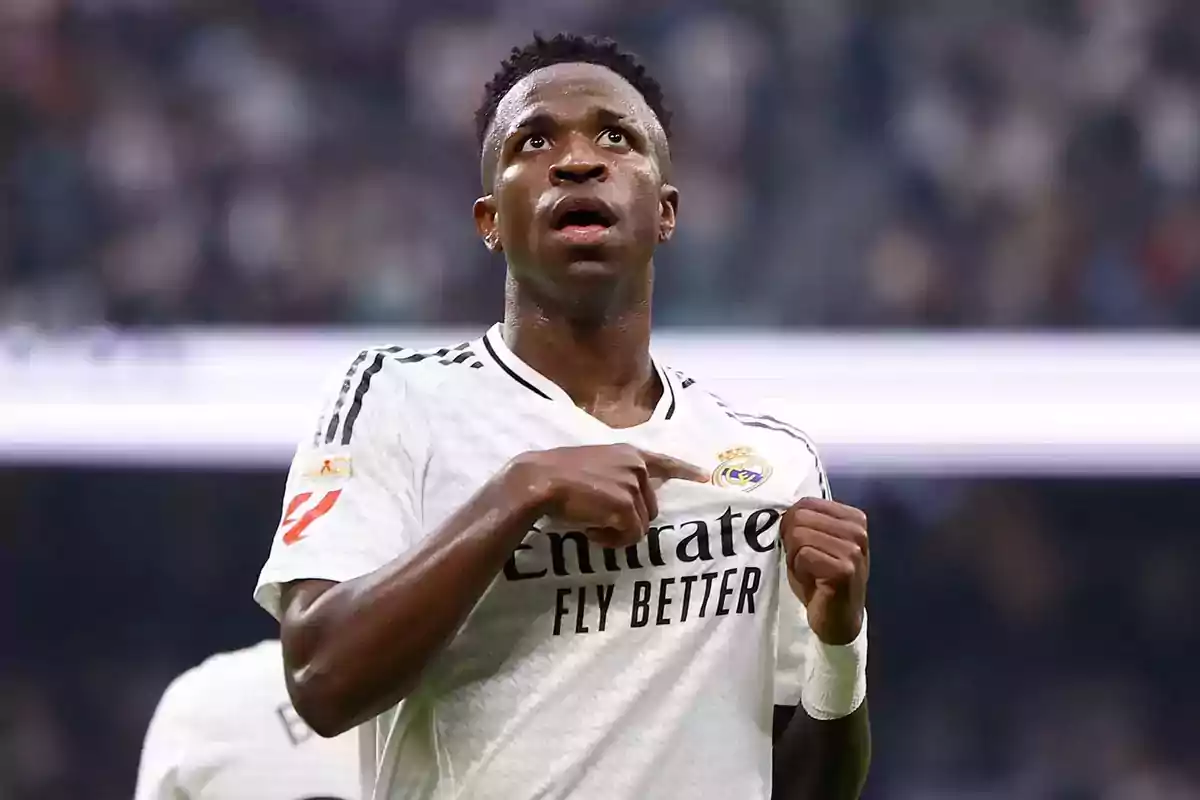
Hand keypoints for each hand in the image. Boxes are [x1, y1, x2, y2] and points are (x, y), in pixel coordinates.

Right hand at [506, 444, 707, 546]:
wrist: (539, 481)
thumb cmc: (556, 474)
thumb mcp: (594, 465)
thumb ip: (616, 474)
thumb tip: (627, 501)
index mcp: (629, 453)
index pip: (664, 461)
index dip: (685, 470)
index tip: (704, 476)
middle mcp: (637, 466)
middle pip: (650, 507)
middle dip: (629, 519)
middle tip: (600, 520)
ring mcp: (633, 485)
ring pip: (641, 524)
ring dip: (618, 531)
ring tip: (592, 524)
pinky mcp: (626, 506)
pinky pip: (630, 536)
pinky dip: (611, 540)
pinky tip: (591, 531)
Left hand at [781, 497, 868, 644]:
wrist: (839, 619)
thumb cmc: (822, 580)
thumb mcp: (816, 542)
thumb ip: (806, 521)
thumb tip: (786, 509)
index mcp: (854, 518)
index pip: (806, 503)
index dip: (793, 525)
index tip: (804, 547)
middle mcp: (858, 531)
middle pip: (800, 517)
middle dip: (792, 541)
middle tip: (805, 563)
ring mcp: (853, 550)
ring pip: (799, 535)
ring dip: (795, 558)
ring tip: (810, 573)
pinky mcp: (844, 570)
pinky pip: (803, 555)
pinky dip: (799, 570)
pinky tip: (814, 583)